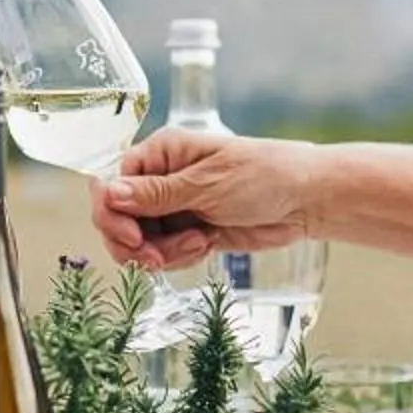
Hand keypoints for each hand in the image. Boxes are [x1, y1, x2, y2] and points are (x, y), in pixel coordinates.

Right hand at [92, 130, 320, 268]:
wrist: (305, 200)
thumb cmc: (263, 176)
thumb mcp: (206, 185)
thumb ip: (155, 194)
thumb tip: (108, 193)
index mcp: (161, 154)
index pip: (112, 185)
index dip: (113, 215)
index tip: (133, 238)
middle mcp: (161, 179)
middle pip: (118, 218)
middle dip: (134, 243)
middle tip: (157, 259)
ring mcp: (175, 207)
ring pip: (140, 242)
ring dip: (161, 253)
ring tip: (198, 245)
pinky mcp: (189, 231)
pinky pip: (164, 253)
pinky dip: (178, 258)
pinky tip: (206, 246)